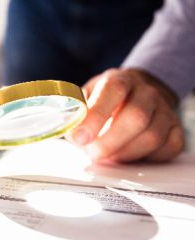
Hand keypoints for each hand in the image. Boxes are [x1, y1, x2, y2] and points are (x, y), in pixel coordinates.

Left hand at [69, 68, 183, 161]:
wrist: (136, 94)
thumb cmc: (103, 102)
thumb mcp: (84, 99)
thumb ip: (74, 113)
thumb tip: (64, 129)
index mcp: (120, 80)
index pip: (113, 91)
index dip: (96, 116)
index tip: (80, 138)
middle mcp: (147, 92)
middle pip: (136, 117)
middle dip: (110, 142)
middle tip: (92, 154)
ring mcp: (164, 111)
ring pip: (152, 136)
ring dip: (125, 154)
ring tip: (107, 157)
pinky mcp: (176, 130)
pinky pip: (168, 148)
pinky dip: (146, 158)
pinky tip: (128, 156)